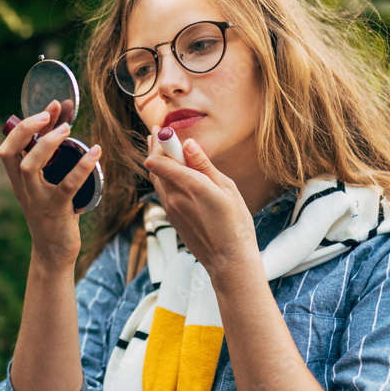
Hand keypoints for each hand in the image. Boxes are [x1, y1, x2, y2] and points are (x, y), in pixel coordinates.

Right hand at [0, 99, 102, 268]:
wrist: (53, 251)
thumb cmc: (53, 212)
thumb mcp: (46, 184)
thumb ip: (50, 159)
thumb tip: (62, 123)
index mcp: (18, 180)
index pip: (7, 147)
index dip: (23, 125)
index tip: (47, 107)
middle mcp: (23, 187)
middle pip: (10, 153)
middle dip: (27, 129)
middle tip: (51, 113)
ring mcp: (37, 199)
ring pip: (29, 168)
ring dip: (46, 144)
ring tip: (67, 129)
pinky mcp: (57, 210)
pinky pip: (66, 186)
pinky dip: (82, 167)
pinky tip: (95, 152)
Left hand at [144, 125, 256, 273]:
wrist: (228, 259)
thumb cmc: (235, 223)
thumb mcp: (226, 188)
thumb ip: (204, 165)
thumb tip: (188, 144)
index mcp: (190, 186)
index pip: (162, 159)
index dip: (160, 142)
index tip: (162, 130)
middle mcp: (175, 197)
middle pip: (155, 167)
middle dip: (154, 148)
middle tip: (157, 133)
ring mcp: (170, 209)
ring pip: (156, 180)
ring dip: (156, 162)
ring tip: (159, 147)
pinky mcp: (171, 217)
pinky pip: (161, 192)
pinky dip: (162, 178)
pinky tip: (169, 172)